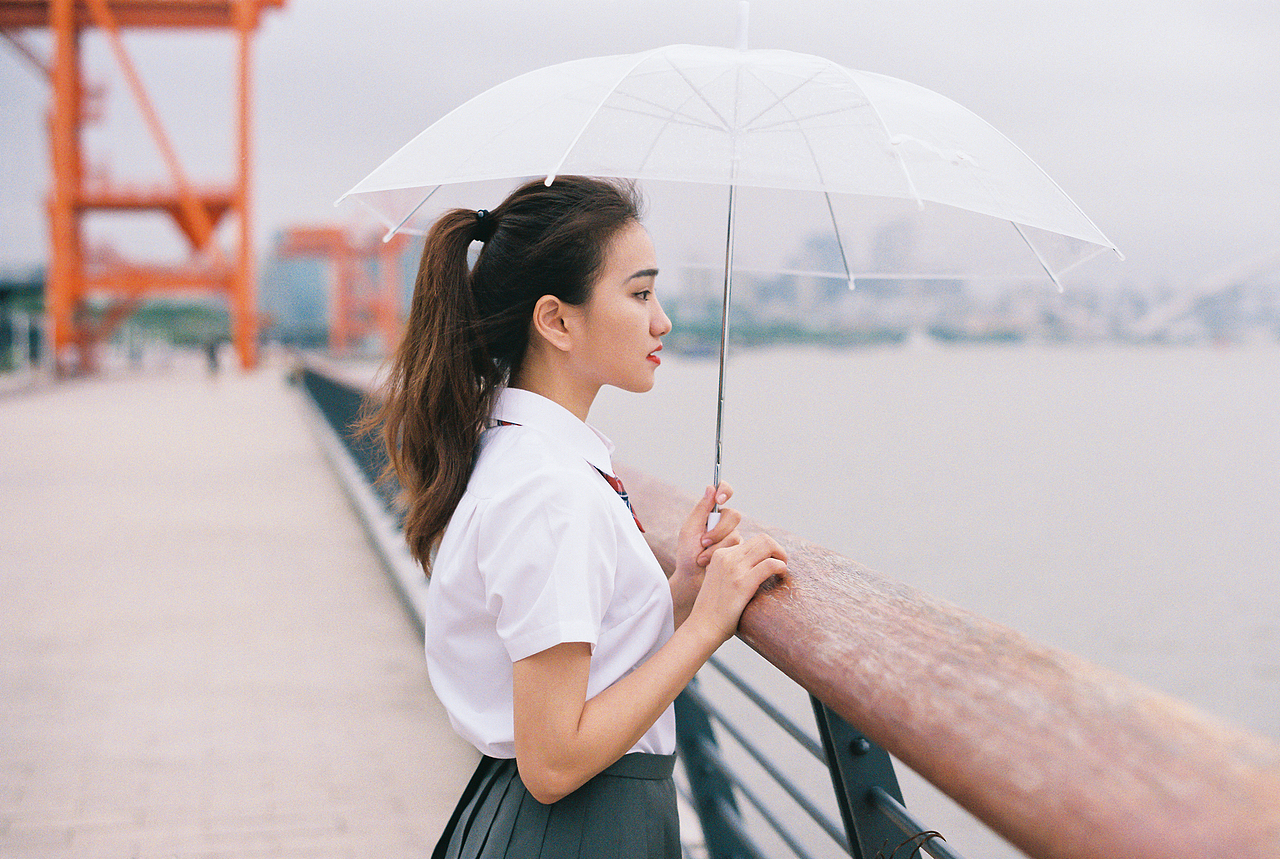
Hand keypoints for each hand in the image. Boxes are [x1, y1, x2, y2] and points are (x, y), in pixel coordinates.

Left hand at [670, 485, 741, 626]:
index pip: (723, 492)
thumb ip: (701, 509)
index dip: (726, 491)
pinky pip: (737, 548)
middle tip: (703, 542)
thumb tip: (711, 486)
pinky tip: (708, 562)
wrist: (691, 579)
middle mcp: (722, 523)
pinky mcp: (737, 551)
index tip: (720, 499)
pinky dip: (720, 554)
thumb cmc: (687, 555)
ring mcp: (731, 537)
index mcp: (709, 513)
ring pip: (735, 534)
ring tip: (702, 557)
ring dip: (716, 546)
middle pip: (734, 515)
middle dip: (718, 530)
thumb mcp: (689, 530)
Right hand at [688, 534, 787, 646]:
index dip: (765, 551)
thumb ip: (731, 568)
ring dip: (781, 556)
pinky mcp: (742, 583)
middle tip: (781, 564)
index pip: (752, 541)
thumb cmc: (713, 609)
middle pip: (762, 539)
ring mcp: (734, 569)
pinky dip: (781, 567)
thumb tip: (756, 564)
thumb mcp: (718, 579)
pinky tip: (780, 576)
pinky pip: (770, 565)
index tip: (769, 564)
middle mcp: (727, 557)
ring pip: (767, 546)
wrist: (702, 626)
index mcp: (720, 554)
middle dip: (777, 549)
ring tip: (782, 570)